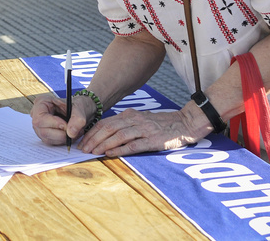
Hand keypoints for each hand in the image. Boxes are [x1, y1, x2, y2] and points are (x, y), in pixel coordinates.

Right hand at [30, 93, 92, 145]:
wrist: (77, 111)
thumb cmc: (75, 105)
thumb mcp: (79, 107)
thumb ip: (77, 118)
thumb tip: (71, 133)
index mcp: (41, 102)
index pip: (40, 118)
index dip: (53, 124)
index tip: (66, 125)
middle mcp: (36, 115)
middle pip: (43, 131)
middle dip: (61, 134)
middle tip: (75, 131)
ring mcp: (39, 127)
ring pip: (48, 139)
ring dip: (64, 139)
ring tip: (76, 132)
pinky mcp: (44, 135)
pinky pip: (52, 142)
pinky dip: (63, 141)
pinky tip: (72, 135)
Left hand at [77, 108, 204, 156]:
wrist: (186, 123)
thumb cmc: (163, 124)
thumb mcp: (142, 120)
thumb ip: (127, 125)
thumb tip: (107, 136)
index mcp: (130, 115)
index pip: (106, 123)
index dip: (92, 132)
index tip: (82, 141)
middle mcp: (135, 120)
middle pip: (109, 128)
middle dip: (93, 139)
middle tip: (82, 149)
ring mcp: (144, 129)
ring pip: (118, 135)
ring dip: (103, 144)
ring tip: (92, 152)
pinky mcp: (153, 140)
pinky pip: (133, 145)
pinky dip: (120, 149)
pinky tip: (110, 153)